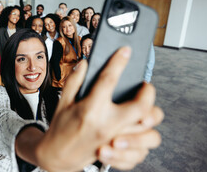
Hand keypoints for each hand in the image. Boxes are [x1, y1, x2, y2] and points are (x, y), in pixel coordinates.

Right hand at [35, 47, 162, 171]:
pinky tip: (136, 128)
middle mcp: (106, 124)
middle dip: (148, 93)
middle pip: (142, 107)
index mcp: (91, 108)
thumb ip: (75, 80)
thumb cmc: (60, 127)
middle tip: (144, 86)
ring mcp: (114, 140)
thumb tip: (85, 63)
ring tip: (143, 108)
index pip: (109, 79)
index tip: (125, 51)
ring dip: (150, 117)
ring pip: (147, 130)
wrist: (56, 156)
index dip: (119, 61)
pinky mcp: (118, 153)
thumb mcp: (63, 101)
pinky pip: (142, 148)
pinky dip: (143, 138)